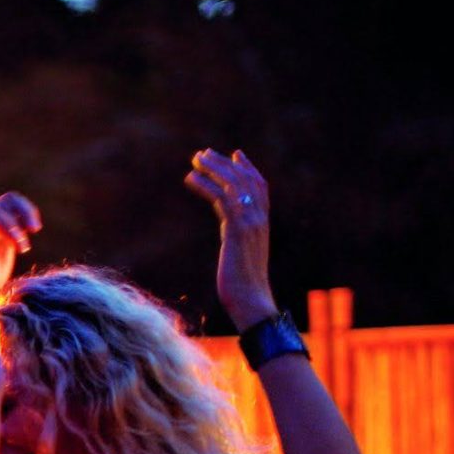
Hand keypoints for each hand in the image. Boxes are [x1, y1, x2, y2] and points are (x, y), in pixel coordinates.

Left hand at [0, 191, 41, 303]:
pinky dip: (28, 214)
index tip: (17, 245)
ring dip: (26, 212)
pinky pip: (18, 207)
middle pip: (1, 207)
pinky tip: (33, 229)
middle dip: (15, 227)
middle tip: (24, 249)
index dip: (6, 226)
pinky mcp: (1, 217)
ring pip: (11, 201)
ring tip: (35, 229)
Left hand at [184, 148, 274, 329]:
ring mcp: (251, 222)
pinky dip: (206, 185)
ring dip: (214, 168)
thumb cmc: (244, 287)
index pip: (260, 187)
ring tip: (196, 158)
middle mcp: (259, 218)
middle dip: (225, 164)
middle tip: (205, 152)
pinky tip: (191, 178)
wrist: (252, 300)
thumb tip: (233, 239)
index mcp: (262, 224)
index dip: (248, 169)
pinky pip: (222, 198)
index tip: (236, 154)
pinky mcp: (238, 229)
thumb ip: (239, 241)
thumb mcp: (241, 257)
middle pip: (245, 180)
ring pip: (234, 185)